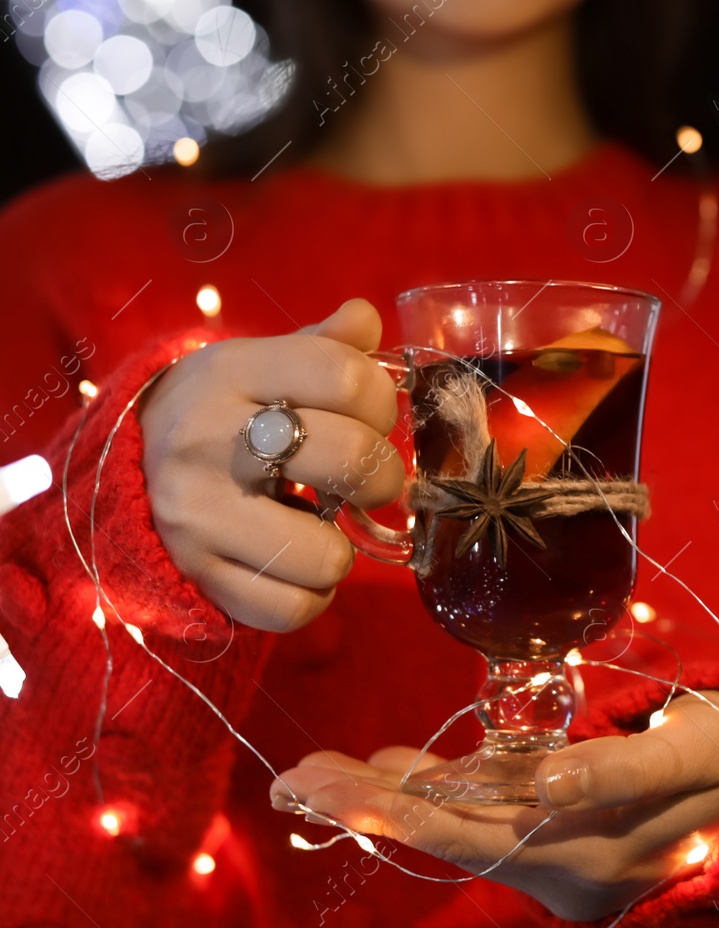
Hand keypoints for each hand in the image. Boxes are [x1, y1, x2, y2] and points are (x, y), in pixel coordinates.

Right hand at [140, 299, 401, 632]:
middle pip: (348, 456)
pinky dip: (310, 597)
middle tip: (368, 480)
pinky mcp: (195, 574)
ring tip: (323, 528)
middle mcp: (207, 438)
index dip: (381, 401)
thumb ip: (324, 344)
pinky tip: (298, 567)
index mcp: (231, 371)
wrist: (127, 468)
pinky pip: (289, 608)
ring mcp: (196, 513)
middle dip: (382, 476)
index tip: (372, 417)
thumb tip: (365, 318)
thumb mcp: (263, 364)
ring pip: (323, 552)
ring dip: (342, 549)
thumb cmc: (226, 410)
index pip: (346, 375)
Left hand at [271, 690, 718, 921]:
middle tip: (301, 778)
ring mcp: (548, 857)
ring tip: (315, 776)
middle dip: (372, 806)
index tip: (357, 786)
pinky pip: (474, 822)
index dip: (422, 805)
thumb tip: (550, 780)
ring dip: (383, 802)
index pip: (492, 828)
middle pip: (452, 834)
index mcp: (597, 844)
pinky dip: (426, 795)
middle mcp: (559, 862)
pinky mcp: (543, 843)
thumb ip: (622, 770)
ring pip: (453, 829)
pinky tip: (385, 767)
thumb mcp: (689, 755)